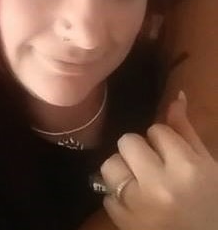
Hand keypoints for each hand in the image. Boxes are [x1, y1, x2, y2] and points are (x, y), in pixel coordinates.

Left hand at [100, 92, 217, 229]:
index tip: (173, 157)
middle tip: (155, 169)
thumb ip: (186, 131)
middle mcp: (158, 185)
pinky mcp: (124, 224)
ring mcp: (138, 207)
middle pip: (127, 142)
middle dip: (139, 152)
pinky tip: (138, 205)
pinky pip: (106, 197)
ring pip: (110, 166)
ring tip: (141, 185)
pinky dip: (120, 199)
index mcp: (186, 168)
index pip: (156, 130)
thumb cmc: (213, 204)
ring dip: (123, 173)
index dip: (164, 142)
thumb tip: (176, 95)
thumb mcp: (208, 166)